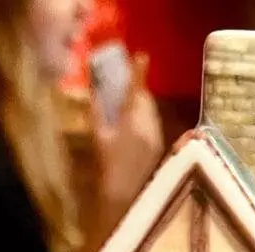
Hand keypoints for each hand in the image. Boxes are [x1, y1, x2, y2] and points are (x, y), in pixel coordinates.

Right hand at [93, 53, 163, 210]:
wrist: (125, 194)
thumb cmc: (106, 166)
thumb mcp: (98, 136)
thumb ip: (96, 110)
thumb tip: (94, 88)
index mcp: (131, 121)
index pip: (136, 90)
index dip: (138, 72)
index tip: (142, 55)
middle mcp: (149, 126)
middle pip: (146, 98)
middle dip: (137, 90)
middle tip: (124, 88)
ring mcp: (157, 136)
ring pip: (151, 111)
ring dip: (141, 105)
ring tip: (127, 108)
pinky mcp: (160, 145)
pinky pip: (154, 124)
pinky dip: (145, 118)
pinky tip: (134, 126)